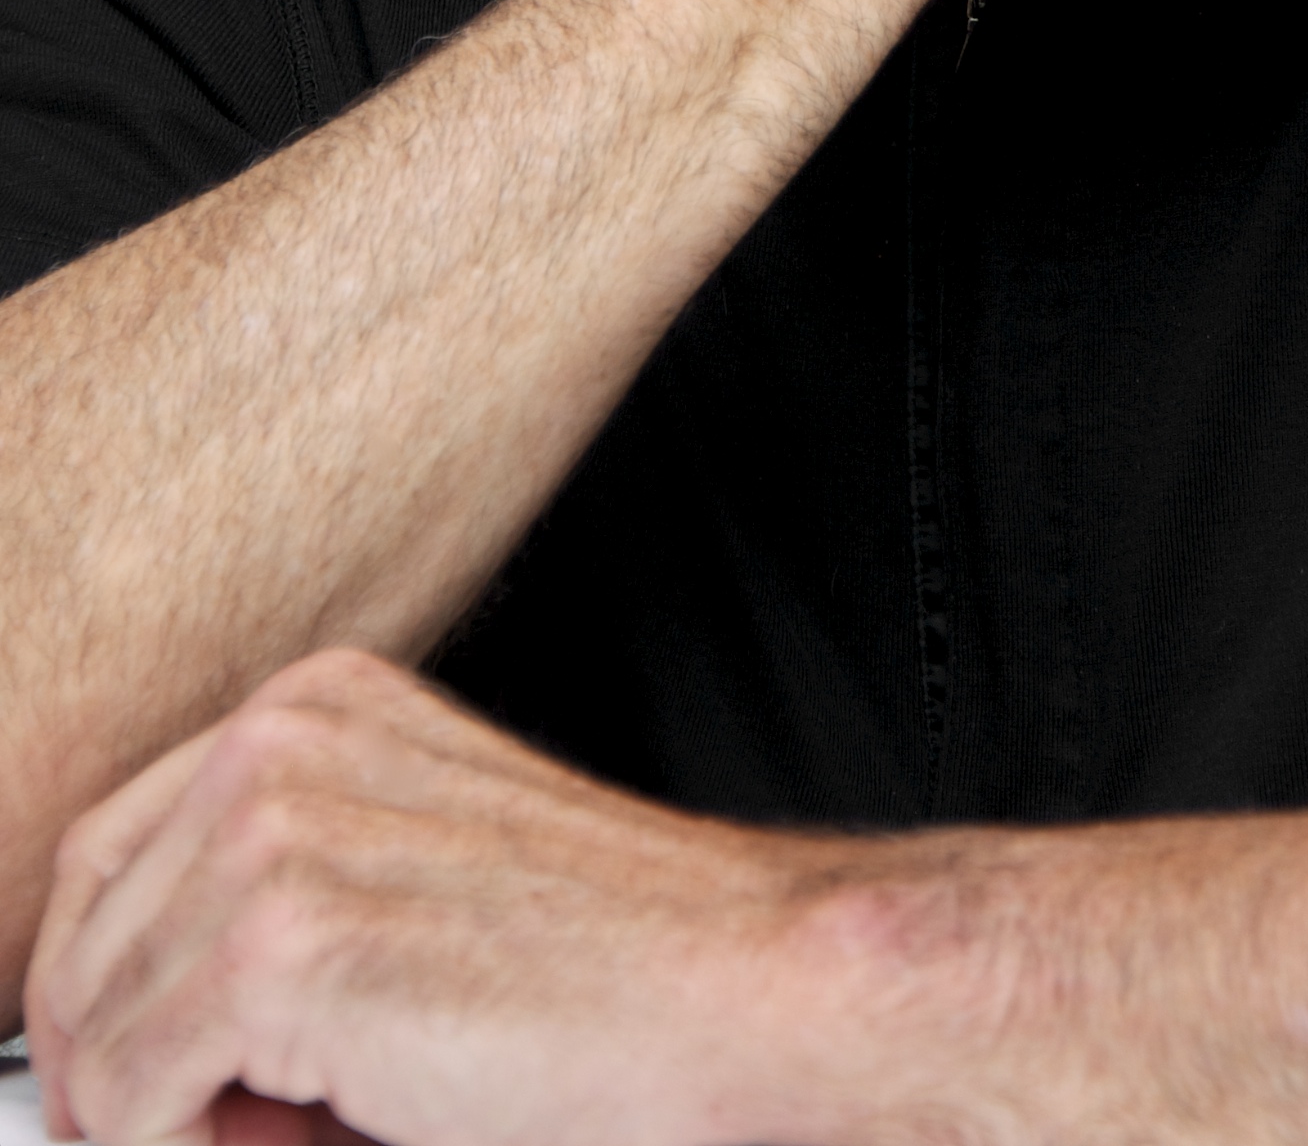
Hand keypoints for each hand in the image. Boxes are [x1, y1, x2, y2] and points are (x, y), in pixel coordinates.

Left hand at [24, 653, 813, 1145]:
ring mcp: (278, 834)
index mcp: (319, 704)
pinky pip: (133, 1094)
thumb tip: (141, 1033)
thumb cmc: (603, 958)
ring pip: (94, 1021)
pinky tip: (285, 1142)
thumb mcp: (409, 877)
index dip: (103, 977)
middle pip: (80, 929)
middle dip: (108, 1055)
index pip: (112, 844)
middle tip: (184, 1127)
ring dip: (155, 1112)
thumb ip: (273, 907)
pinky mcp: (285, 949)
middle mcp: (284, 741)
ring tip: (280, 1134)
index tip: (132, 1064)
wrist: (728, 988)